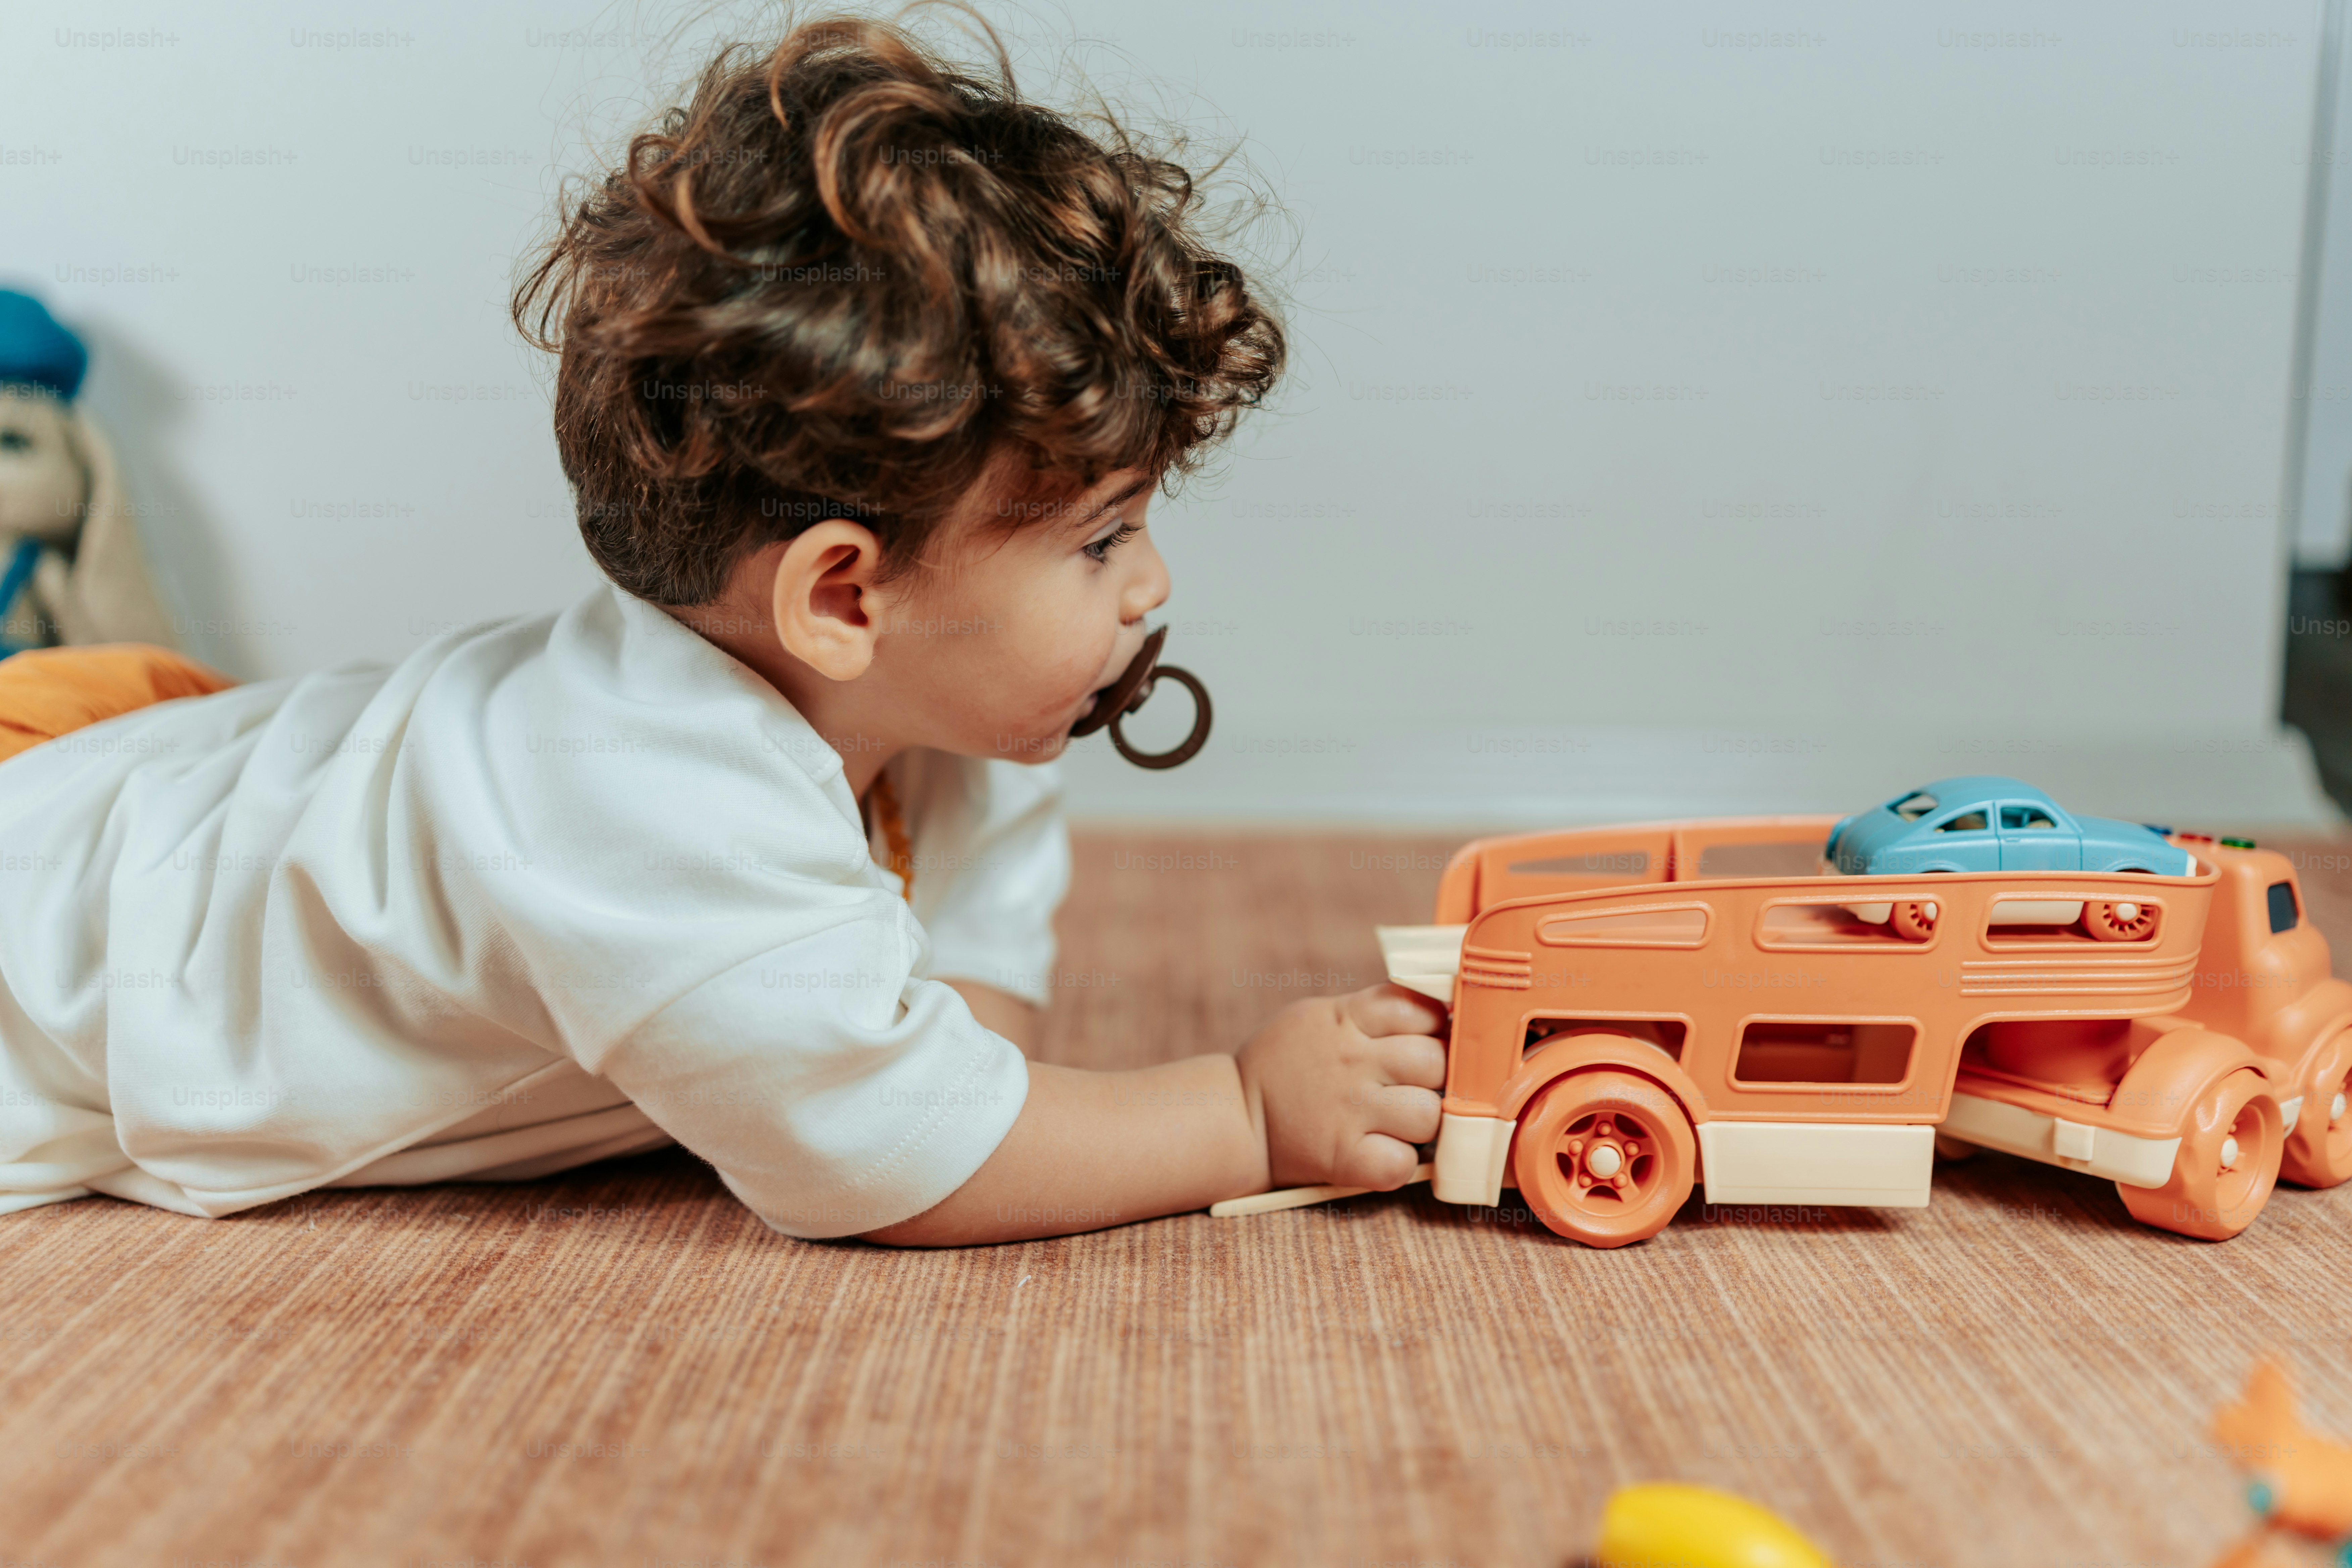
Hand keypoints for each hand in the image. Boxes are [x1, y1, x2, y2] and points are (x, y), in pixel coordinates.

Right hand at [1234, 984, 1447, 1191]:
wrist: (1234, 1114)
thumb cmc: (1286, 1063)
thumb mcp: (1321, 1016)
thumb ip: (1373, 1012)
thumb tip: (1442, 1012)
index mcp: (1346, 1019)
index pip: (1420, 1008)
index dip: (1436, 1025)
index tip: (1430, 1039)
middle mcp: (1350, 1061)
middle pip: (1434, 1062)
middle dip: (1436, 1076)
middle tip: (1416, 1086)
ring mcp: (1347, 1111)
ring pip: (1428, 1115)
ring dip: (1422, 1122)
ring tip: (1399, 1121)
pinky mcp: (1341, 1157)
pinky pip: (1400, 1164)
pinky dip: (1399, 1163)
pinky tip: (1383, 1152)